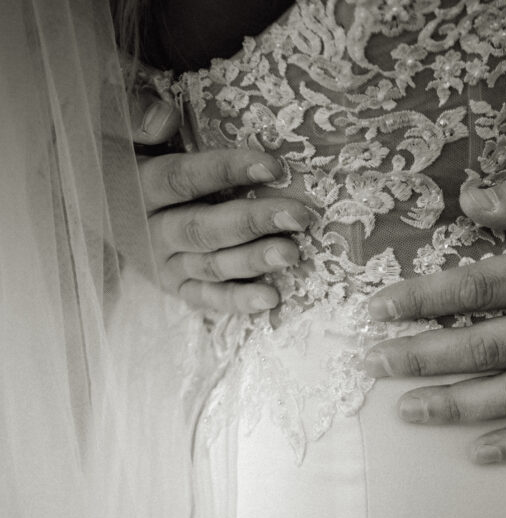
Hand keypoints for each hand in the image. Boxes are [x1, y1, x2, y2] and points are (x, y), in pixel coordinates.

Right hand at [128, 87, 305, 312]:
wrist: (92, 194)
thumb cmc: (120, 147)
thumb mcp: (112, 119)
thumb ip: (135, 114)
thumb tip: (165, 119)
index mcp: (131, 186)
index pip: (181, 179)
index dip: (226, 171)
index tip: (274, 165)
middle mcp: (146, 230)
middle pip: (203, 228)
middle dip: (253, 222)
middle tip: (299, 215)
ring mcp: (161, 262)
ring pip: (210, 265)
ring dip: (253, 261)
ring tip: (293, 253)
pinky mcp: (173, 284)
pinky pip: (205, 297)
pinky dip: (237, 301)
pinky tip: (272, 299)